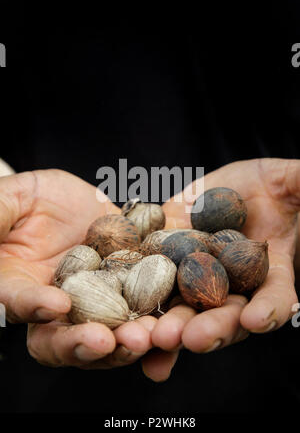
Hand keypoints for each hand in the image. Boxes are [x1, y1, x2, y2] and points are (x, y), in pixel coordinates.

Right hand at [0, 169, 155, 368]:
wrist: (71, 198)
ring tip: (147, 336)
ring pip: (106, 333)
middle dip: (84, 344)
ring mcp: (95, 302)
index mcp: (18, 287)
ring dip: (125, 340)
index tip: (56, 304)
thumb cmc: (29, 199)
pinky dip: (156, 318)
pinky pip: (142, 309)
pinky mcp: (127, 290)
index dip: (34, 308)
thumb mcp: (10, 201)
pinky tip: (173, 317)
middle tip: (107, 341)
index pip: (19, 304)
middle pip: (63, 339)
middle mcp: (56, 305)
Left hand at [143, 159, 298, 376]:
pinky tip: (124, 332)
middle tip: (193, 337)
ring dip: (171, 328)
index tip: (256, 317)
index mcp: (269, 272)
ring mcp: (195, 277)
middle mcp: (232, 286)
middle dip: (210, 328)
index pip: (275, 296)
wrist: (228, 187)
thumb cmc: (270, 186)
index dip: (268, 309)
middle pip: (224, 315)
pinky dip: (139, 310)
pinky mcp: (163, 262)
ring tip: (156, 338)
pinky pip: (150, 287)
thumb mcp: (289, 182)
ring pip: (185, 310)